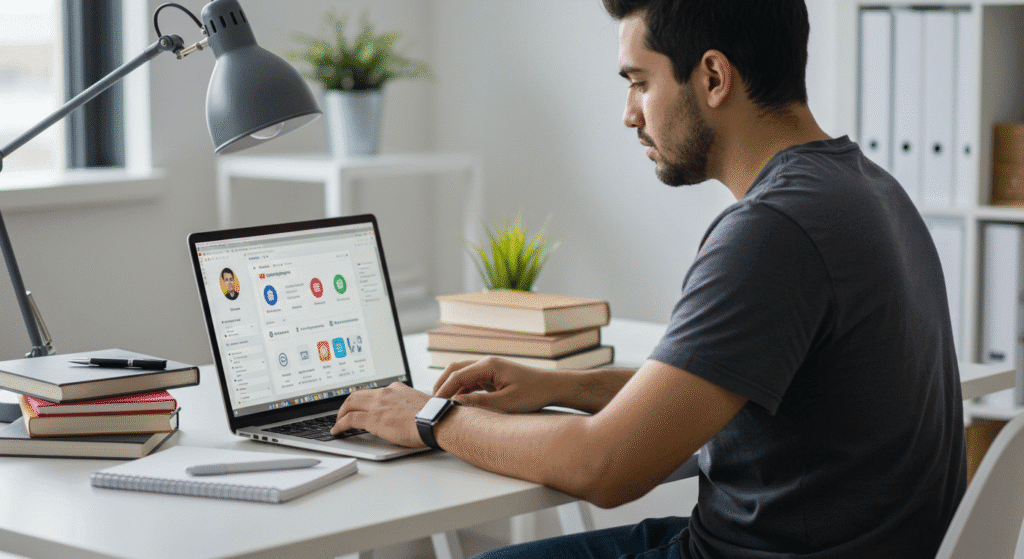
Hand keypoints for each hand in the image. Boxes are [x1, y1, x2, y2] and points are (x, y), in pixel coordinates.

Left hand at [332, 382, 429, 446]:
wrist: (435, 420)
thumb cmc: (433, 416)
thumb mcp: (420, 404)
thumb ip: (410, 405)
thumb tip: (411, 414)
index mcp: (396, 389)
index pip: (374, 392)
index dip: (365, 399)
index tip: (362, 405)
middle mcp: (385, 393)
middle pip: (358, 394)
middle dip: (348, 404)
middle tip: (343, 413)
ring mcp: (377, 405)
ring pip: (350, 403)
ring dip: (341, 413)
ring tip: (338, 422)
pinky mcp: (372, 418)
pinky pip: (349, 419)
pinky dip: (340, 424)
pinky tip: (337, 431)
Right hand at [433, 356, 559, 412]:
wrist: (552, 387)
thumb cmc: (533, 394)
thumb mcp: (506, 403)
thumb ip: (480, 402)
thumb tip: (456, 403)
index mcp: (489, 365)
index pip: (457, 375)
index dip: (443, 390)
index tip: (435, 405)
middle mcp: (487, 363)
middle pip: (455, 369)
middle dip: (442, 385)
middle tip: (433, 403)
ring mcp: (490, 368)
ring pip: (462, 374)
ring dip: (451, 387)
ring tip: (442, 404)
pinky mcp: (493, 376)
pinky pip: (471, 380)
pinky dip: (462, 390)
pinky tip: (458, 403)